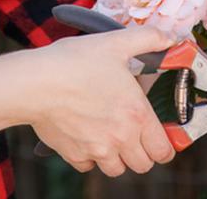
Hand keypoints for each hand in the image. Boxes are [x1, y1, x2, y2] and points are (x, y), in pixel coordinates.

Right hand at [26, 26, 177, 176]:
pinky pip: (88, 165)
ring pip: (116, 169)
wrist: (35, 83)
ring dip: (117, 157)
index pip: (164, 150)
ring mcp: (96, 150)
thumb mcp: (115, 42)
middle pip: (143, 165)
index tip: (158, 136)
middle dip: (142, 152)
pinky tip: (85, 135)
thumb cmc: (74, 62)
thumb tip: (171, 37)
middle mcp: (120, 138)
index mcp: (137, 114)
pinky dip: (89, 156)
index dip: (165, 145)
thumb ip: (149, 38)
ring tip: (109, 135)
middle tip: (133, 134)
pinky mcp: (73, 154)